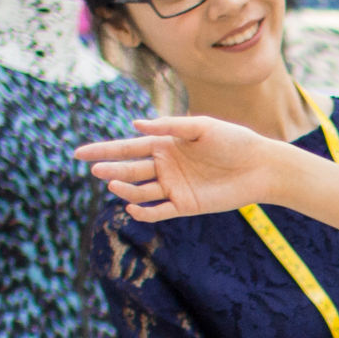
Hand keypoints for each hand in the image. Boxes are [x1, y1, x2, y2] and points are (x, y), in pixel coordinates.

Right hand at [75, 116, 292, 221]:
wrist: (260, 166)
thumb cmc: (234, 140)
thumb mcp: (202, 127)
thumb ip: (170, 126)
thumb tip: (135, 125)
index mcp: (164, 144)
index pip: (126, 148)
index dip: (102, 151)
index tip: (78, 154)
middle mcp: (165, 165)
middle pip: (129, 170)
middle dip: (110, 170)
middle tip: (95, 170)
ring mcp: (174, 186)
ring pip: (140, 191)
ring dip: (125, 189)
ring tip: (113, 185)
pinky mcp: (186, 205)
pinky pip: (158, 211)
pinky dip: (144, 212)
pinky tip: (132, 208)